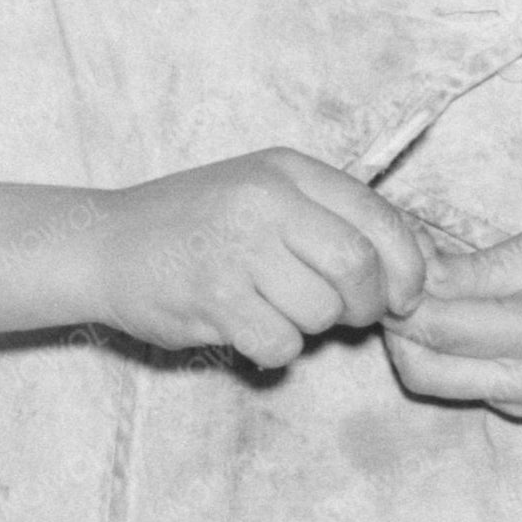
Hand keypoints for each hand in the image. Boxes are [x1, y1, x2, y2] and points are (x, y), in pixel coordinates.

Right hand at [92, 150, 431, 370]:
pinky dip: (274, 350)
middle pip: (359, 267)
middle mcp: (264, 200)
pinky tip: (247, 328)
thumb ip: (335, 220)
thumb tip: (418, 269)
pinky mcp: (211, 295)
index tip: (403, 296)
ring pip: (321, 312)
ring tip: (274, 307)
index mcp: (287, 171)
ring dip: (310, 327)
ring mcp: (235, 246)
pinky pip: (281, 344)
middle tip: (347, 315)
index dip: (407, 269)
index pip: (381, 219)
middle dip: (366, 304)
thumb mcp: (267, 196)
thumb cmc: (198, 226)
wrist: (102, 243)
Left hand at [389, 220, 521, 416]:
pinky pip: (454, 384)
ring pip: (429, 381)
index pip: (437, 326)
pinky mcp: (515, 408)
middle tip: (406, 277)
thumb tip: (414, 277)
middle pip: (420, 367)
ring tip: (430, 295)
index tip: (400, 254)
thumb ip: (478, 268)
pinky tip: (458, 317)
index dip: (401, 292)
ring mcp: (520, 402)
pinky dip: (439, 352)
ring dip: (411, 341)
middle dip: (396, 322)